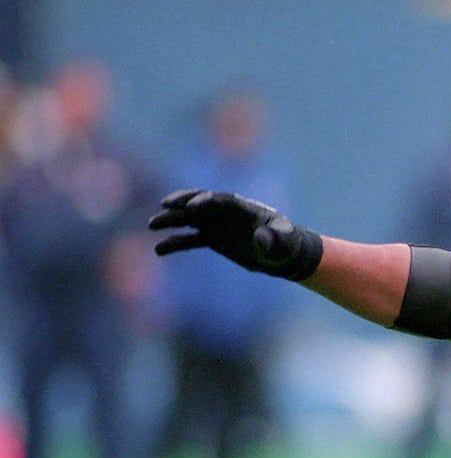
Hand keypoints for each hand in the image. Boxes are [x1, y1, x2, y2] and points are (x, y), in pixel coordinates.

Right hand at [148, 189, 322, 280]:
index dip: (205, 200)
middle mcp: (226, 213)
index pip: (221, 200)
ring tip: (152, 225)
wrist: (282, 253)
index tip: (191, 207)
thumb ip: (274, 238)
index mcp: (243, 207)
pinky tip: (159, 249)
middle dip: (182, 202)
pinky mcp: (213, 238)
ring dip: (172, 220)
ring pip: (190, 219)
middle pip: (200, 204)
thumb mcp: (284, 240)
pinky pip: (190, 239)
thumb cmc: (286, 242)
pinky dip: (175, 243)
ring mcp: (217, 224)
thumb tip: (261, 239)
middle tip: (164, 205)